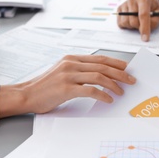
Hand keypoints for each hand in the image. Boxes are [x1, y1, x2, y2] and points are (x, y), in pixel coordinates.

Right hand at [0, 54, 136, 117]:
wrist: (27, 95)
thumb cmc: (45, 86)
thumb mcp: (62, 72)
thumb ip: (79, 70)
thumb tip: (100, 75)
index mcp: (72, 58)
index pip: (100, 58)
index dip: (116, 63)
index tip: (127, 68)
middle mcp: (71, 64)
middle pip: (102, 66)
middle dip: (120, 73)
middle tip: (131, 80)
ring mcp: (68, 75)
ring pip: (99, 76)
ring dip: (114, 84)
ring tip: (122, 91)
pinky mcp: (66, 88)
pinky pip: (91, 90)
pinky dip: (103, 94)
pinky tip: (109, 99)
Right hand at [117, 0, 158, 41]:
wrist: (144, 0)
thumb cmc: (152, 8)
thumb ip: (154, 22)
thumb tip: (143, 30)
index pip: (143, 15)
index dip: (144, 28)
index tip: (145, 39)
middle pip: (133, 21)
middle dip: (139, 27)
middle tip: (143, 26)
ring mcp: (124, 4)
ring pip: (125, 22)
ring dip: (132, 26)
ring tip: (137, 22)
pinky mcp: (119, 9)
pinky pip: (120, 23)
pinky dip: (127, 25)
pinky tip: (131, 21)